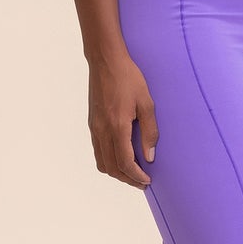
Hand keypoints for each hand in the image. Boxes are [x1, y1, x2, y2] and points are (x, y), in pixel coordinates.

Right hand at [88, 51, 157, 188]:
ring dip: (117, 172)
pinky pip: (98, 151)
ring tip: (133, 173)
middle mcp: (102, 130)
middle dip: (128, 179)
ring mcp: (95, 128)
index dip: (136, 176)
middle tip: (143, 182)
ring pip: (102, 162)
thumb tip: (150, 156)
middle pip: (112, 167)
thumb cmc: (128, 78)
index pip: (125, 162)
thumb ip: (150, 131)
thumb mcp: (146, 103)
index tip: (148, 180)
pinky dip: (109, 161)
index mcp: (117, 126)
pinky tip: (121, 157)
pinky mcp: (92, 124)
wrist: (105, 61)